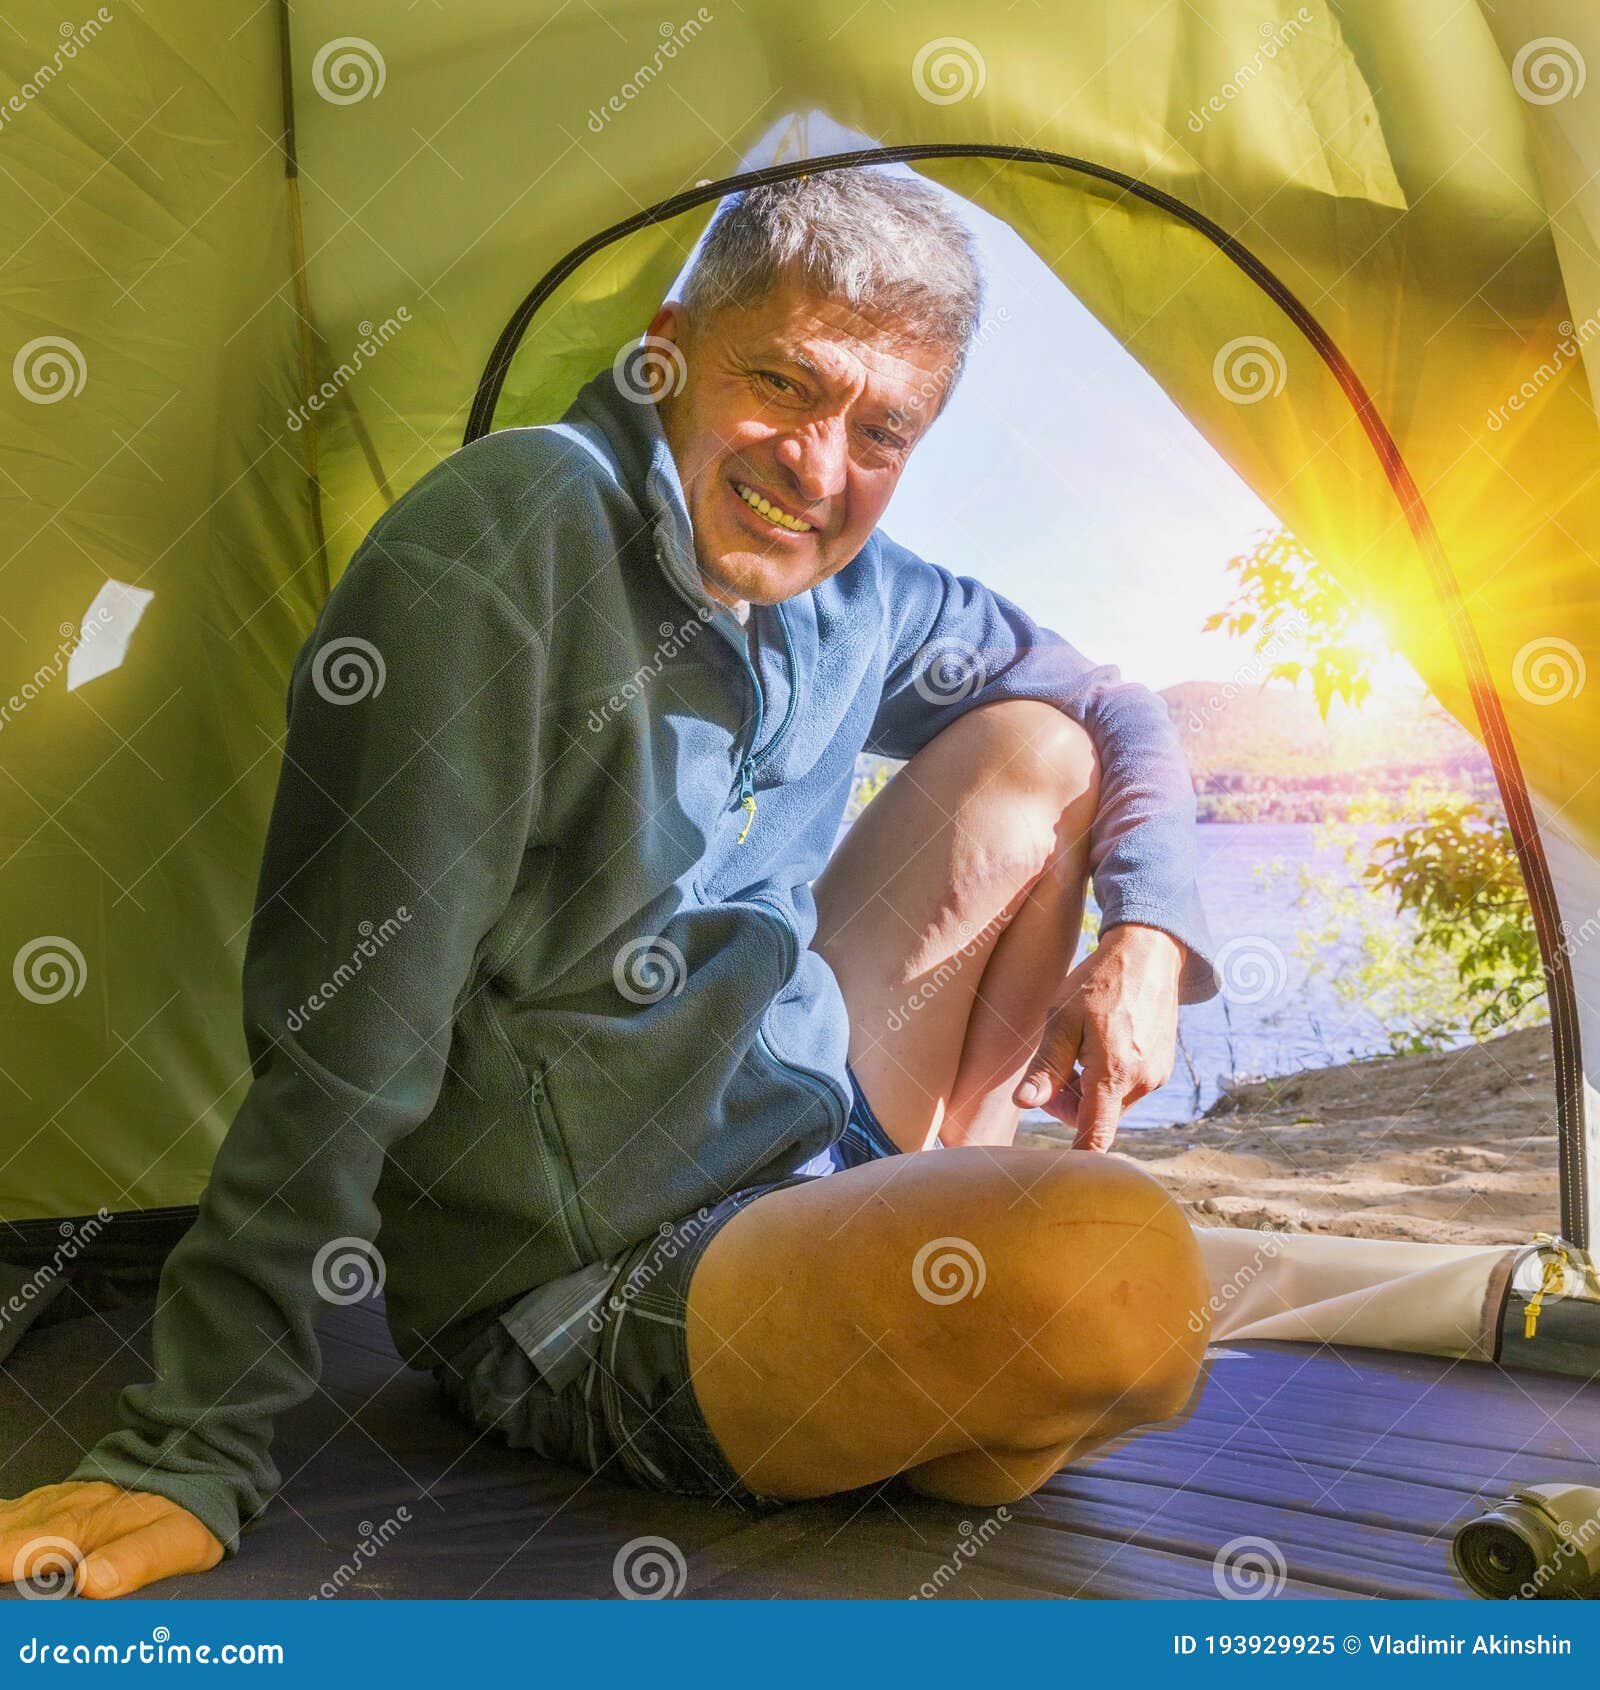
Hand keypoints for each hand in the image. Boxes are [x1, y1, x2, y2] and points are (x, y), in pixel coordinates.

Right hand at [0, 1480, 222, 1597]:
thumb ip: (138, 1559)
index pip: (8, 1557)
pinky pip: (3, 1516)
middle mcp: (51, 1513)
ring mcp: (46, 1504)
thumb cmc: (188, 1511)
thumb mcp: (178, 1540)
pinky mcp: (47, 1502)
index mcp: (76, 1529)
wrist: (199, 1463)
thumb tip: (91, 1585)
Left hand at [1013, 923, 1181, 1151]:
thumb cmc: (1098, 984)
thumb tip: (1025, 1104)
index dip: (1074, 1158)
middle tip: (1053, 1070)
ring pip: (1110, 1104)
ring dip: (1088, 1091)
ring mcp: (1156, 1077)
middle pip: (1096, 1119)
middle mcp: (1142, 1083)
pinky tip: (1100, 1046)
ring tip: (1077, 1049)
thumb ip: (1045, 1066)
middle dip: (1069, 1104)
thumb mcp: (1061, 1020)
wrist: (1148, 955)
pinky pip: (1127, 1090)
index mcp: (1114, 1073)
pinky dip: (1107, 1080)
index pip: (1095, 1136)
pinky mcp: (1162, 1069)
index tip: (1054, 1172)